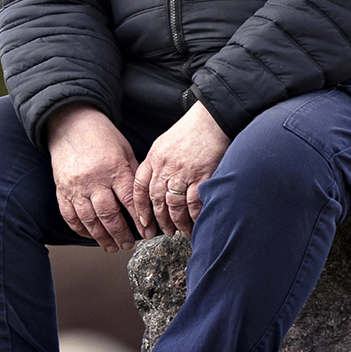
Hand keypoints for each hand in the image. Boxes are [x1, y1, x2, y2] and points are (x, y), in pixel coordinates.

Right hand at [46, 106, 148, 250]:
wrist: (71, 124)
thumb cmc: (102, 137)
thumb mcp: (125, 151)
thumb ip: (133, 175)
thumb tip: (145, 200)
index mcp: (114, 169)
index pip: (129, 201)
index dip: (139, 220)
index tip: (147, 233)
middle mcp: (94, 180)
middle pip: (108, 215)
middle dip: (121, 234)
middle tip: (129, 245)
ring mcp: (76, 186)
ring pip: (89, 219)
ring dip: (102, 237)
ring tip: (112, 247)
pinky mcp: (62, 189)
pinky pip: (70, 215)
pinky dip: (80, 229)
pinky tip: (91, 235)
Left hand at [134, 102, 230, 236]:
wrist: (211, 119)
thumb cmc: (190, 131)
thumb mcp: (164, 144)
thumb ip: (157, 164)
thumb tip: (155, 185)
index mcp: (154, 158)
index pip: (139, 187)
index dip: (140, 208)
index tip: (142, 222)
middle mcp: (165, 167)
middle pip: (156, 200)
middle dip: (159, 220)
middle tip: (164, 232)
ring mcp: (183, 172)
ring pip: (174, 205)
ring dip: (176, 222)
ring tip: (180, 231)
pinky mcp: (202, 175)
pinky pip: (193, 202)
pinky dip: (193, 215)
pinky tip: (195, 222)